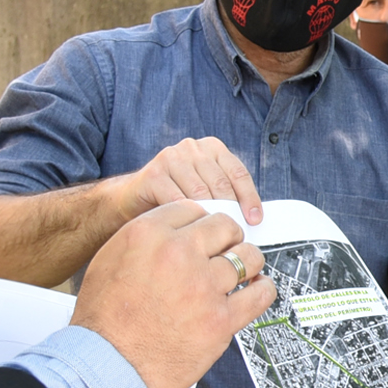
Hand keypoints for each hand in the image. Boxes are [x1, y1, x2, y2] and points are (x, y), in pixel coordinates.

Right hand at [71, 202, 273, 387]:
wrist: (106, 365)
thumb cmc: (103, 320)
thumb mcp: (109, 260)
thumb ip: (145, 240)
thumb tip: (175, 232)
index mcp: (149, 234)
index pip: (192, 209)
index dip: (201, 223)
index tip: (205, 235)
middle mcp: (178, 254)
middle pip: (224, 226)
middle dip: (227, 237)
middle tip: (226, 250)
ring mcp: (203, 286)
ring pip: (247, 257)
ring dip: (247, 262)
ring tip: (242, 271)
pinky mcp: (221, 319)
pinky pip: (260, 294)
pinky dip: (263, 289)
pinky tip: (257, 289)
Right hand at [115, 137, 261, 226]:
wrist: (132, 199)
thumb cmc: (174, 197)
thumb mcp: (205, 191)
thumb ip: (226, 196)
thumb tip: (251, 219)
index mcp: (212, 148)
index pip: (238, 173)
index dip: (249, 198)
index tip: (255, 220)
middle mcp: (192, 148)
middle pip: (220, 183)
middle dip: (230, 211)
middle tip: (235, 234)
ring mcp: (171, 158)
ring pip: (199, 192)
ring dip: (209, 217)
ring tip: (216, 238)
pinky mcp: (153, 173)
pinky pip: (176, 200)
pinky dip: (187, 218)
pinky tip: (191, 233)